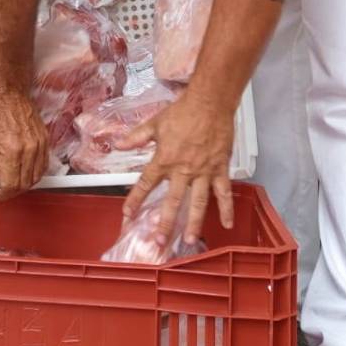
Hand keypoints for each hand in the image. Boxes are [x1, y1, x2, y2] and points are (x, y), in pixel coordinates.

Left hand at [0, 86, 48, 200]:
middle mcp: (29, 149)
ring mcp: (39, 144)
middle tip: (2, 189)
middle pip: (25, 183)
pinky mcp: (45, 140)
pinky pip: (44, 164)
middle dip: (13, 191)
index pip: (11, 184)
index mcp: (12, 149)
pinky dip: (35, 173)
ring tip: (12, 181)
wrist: (9, 91)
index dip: (2, 194)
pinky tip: (25, 172)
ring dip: (24, 184)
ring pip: (36, 176)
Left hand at [115, 94, 236, 245]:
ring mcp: (203, 171)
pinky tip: (227, 224)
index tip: (127, 214)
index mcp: (164, 159)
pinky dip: (227, 208)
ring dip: (194, 222)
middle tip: (160, 242)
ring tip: (190, 240)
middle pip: (172, 201)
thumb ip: (136, 137)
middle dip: (165, 223)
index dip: (135, 200)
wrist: (210, 103)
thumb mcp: (154, 123)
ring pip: (198, 202)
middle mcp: (183, 169)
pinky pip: (224, 192)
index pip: (146, 183)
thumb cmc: (182, 111)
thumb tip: (118, 145)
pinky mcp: (220, 168)